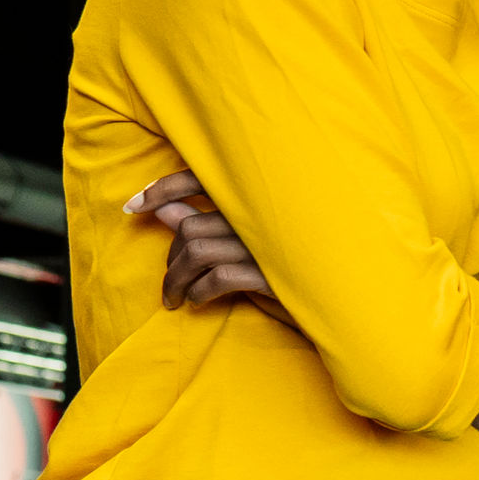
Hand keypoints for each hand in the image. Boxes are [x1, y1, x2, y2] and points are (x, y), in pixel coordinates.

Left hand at [128, 169, 292, 326]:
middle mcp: (259, 214)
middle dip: (170, 259)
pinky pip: (218, 278)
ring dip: (177, 280)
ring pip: (196, 253)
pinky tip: (199, 301)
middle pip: (189, 227)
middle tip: (171, 281)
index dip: (162, 190)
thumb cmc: (294, 262)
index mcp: (255, 196)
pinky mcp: (272, 273)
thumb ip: (205, 220)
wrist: (344, 294)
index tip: (133, 207)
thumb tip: (163, 210)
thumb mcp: (246, 239)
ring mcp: (266, 242)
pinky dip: (200, 292)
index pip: (199, 178)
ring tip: (176, 299)